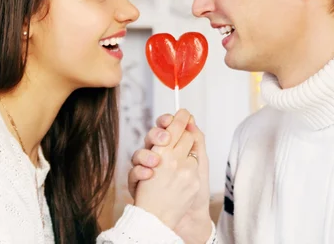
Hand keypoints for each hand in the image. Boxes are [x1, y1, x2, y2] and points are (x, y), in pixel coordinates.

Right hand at [133, 109, 199, 229]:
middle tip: (165, 138)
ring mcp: (147, 170)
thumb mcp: (200, 163)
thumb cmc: (193, 190)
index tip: (182, 113)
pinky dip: (141, 173)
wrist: (187, 220)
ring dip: (147, 156)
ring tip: (155, 162)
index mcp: (172, 150)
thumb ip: (196, 141)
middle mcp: (159, 158)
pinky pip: (134, 173)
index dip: (173, 119)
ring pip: (139, 153)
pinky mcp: (138, 183)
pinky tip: (148, 175)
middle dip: (158, 134)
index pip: (168, 129)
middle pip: (153, 137)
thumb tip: (191, 120)